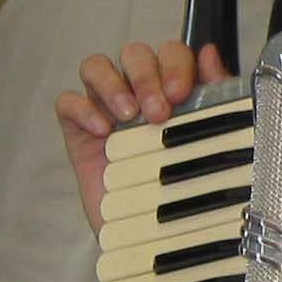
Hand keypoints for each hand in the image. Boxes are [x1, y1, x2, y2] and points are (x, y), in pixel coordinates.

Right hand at [55, 40, 230, 232]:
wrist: (151, 230)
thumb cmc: (180, 180)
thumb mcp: (207, 134)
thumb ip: (214, 91)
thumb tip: (208, 52)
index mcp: (172, 85)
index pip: (170, 52)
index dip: (175, 64)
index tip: (181, 93)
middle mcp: (139, 90)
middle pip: (134, 53)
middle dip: (147, 76)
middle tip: (158, 111)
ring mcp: (106, 107)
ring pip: (96, 65)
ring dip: (112, 83)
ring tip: (128, 116)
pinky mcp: (79, 129)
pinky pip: (67, 101)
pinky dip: (82, 108)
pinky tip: (102, 130)